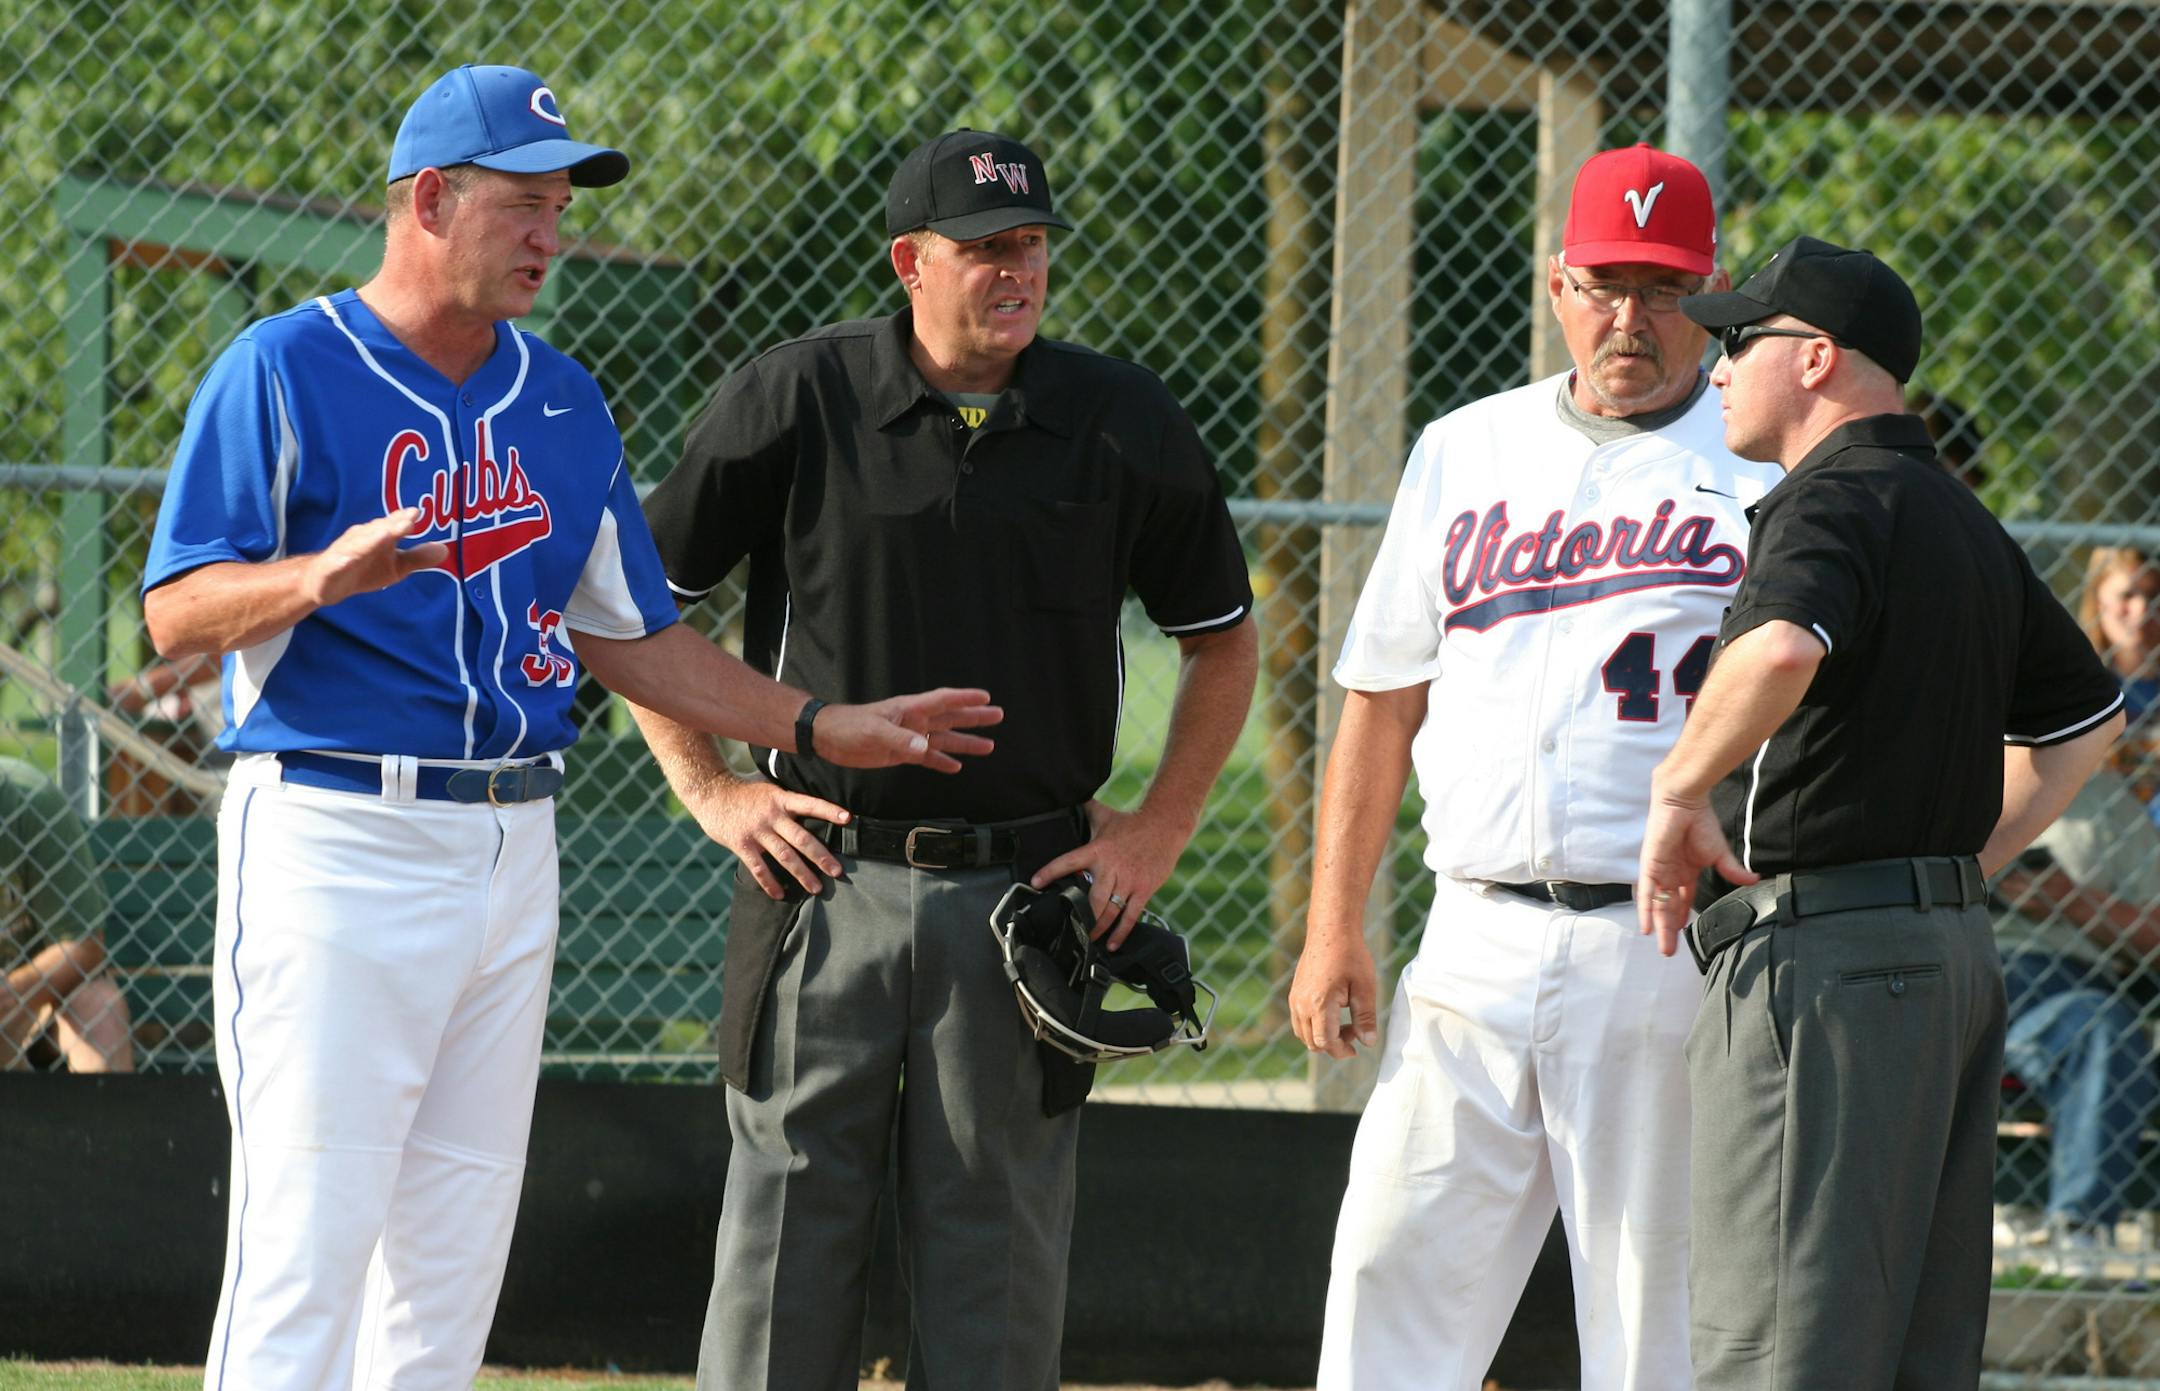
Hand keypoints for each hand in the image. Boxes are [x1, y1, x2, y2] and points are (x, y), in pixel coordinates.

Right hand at [301, 507, 448, 607]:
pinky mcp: (331, 568)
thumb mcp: (396, 567)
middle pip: (377, 530)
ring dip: (371, 538)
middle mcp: (361, 539)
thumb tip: (445, 549)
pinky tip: (348, 559)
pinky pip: (337, 563)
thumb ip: (417, 557)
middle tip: (408, 519)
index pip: (392, 525)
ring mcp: (344, 552)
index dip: (402, 519)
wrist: (326, 584)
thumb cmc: (365, 569)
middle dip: (391, 525)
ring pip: (358, 544)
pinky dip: (342, 561)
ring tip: (385, 534)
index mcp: (378, 536)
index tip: (416, 512)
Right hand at [683, 776, 849, 898]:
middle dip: (821, 856)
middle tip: (837, 871)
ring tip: (817, 888)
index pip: (809, 803)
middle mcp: (771, 815)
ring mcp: (757, 830)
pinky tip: (780, 894)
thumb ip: (788, 802)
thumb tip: (813, 811)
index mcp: (781, 799)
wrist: (710, 792)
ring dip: (802, 874)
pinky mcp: (741, 844)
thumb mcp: (769, 789)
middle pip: (801, 838)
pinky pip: (758, 868)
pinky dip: (770, 883)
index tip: (848, 818)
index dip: (828, 810)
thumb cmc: (745, 793)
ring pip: (784, 856)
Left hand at [813, 688, 1002, 771]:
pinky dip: (942, 761)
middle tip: (998, 715)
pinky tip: (956, 767)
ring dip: (965, 743)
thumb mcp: (876, 732)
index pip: (943, 700)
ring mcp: (909, 737)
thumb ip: (901, 739)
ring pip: (944, 739)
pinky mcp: (901, 752)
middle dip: (974, 717)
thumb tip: (925, 747)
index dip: (964, 698)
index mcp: (910, 710)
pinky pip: (928, 757)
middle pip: (951, 718)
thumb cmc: (850, 727)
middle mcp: (914, 721)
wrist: (828, 738)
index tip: (985, 696)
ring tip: (989, 746)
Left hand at [1029, 800, 1184, 948]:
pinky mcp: (1144, 889)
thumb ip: (1086, 809)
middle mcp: (1111, 868)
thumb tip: (1069, 796)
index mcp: (1097, 850)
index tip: (1035, 883)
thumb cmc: (1132, 822)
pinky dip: (1121, 932)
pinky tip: (1113, 945)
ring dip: (1097, 928)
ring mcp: (1129, 881)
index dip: (1051, 872)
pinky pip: (1131, 916)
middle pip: (1092, 899)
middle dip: (1080, 917)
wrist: (1165, 825)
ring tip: (1087, 940)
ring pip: (1109, 911)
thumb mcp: (1105, 815)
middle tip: (1069, 930)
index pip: (1069, 861)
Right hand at [1287, 923, 1378, 1058]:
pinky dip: (1314, 1026)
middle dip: (1333, 1045)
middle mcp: (1301, 1004)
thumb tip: (1368, 1043)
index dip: (1341, 1051)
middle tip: (1355, 1030)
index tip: (1356, 1050)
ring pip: (1303, 1034)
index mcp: (1319, 1005)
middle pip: (1312, 1043)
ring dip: (1323, 1036)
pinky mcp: (1295, 993)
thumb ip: (1365, 1018)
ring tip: (1345, 1022)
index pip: (1325, 1042)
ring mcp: (1295, 998)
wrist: (1331, 930)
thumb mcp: (1365, 988)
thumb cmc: (1351, 956)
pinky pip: (1299, 1021)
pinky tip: (1333, 1012)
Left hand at [1637, 779, 1755, 955]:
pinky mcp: (1650, 866)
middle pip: (1669, 908)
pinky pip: (1645, 892)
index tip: (1685, 935)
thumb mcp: (1719, 853)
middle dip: (1670, 930)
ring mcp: (1659, 872)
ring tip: (1664, 948)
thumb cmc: (1701, 823)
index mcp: (1685, 871)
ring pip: (1658, 905)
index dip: (1682, 917)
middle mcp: (1670, 874)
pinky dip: (1645, 910)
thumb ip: (1732, 870)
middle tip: (1671, 952)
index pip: (1683, 900)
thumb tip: (1755, 880)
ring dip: (1660, 927)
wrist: (1684, 803)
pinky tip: (1646, 928)